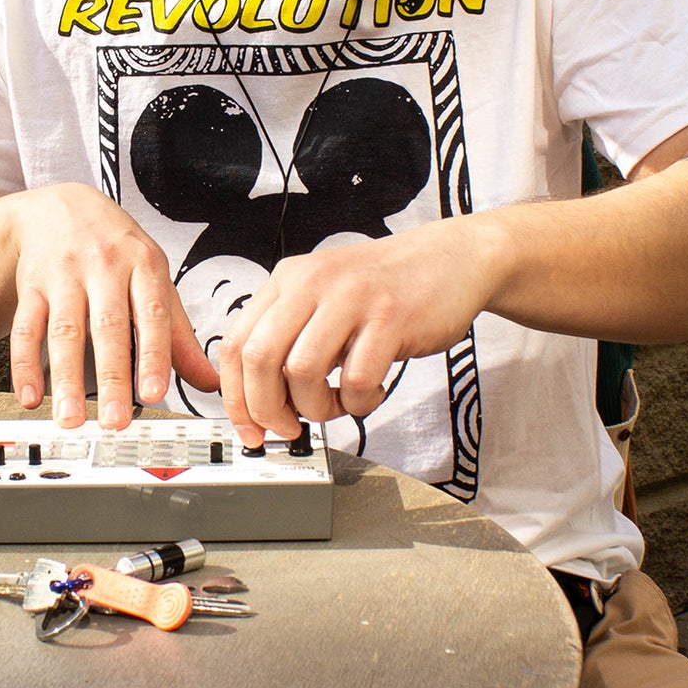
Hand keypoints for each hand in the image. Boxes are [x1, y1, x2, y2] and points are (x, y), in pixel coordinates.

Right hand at [6, 182, 218, 429]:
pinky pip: (25, 327)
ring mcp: (64, 275)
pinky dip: (24, 365)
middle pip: (107, 327)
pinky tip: (30, 396)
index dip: (153, 354)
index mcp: (143, 265)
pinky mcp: (31, 285)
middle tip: (116, 420)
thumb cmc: (117, 248)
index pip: (151, 314)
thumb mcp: (154, 278)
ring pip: (64, 330)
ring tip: (70, 418)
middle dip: (111, 377)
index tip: (154, 393)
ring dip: (65, 378)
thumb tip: (210, 381)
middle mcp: (104, 267)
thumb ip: (179, 333)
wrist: (61, 205)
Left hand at [217, 219, 494, 444]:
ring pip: (302, 372)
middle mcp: (312, 282)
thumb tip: (260, 402)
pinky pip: (356, 378)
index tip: (250, 429)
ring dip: (317, 408)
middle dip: (268, 409)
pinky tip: (372, 391)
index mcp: (288, 279)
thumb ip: (291, 336)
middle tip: (291, 428)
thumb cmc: (384, 289)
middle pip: (260, 358)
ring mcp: (351, 297)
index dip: (236, 397)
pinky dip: (359, 401)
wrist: (451, 259)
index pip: (236, 342)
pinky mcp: (390, 317)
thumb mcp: (323, 297)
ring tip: (338, 404)